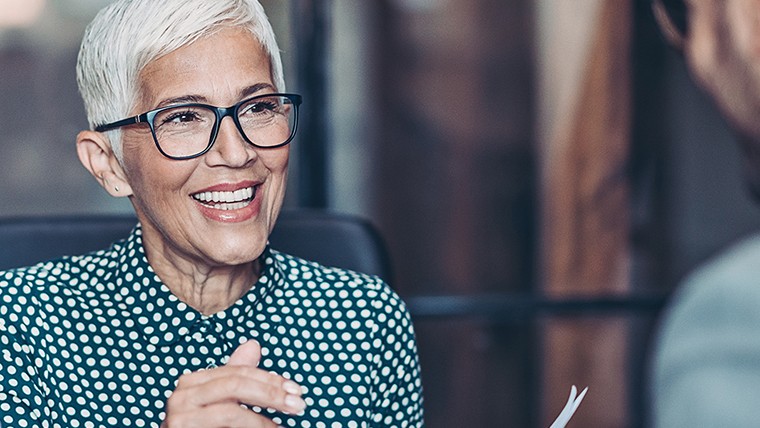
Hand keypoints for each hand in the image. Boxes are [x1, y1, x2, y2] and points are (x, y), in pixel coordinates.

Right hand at [161, 340, 305, 426]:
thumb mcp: (222, 402)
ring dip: (262, 421)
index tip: (296, 389)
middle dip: (271, 394)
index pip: (238, 372)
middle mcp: (182, 394)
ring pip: (232, 411)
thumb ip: (236, 378)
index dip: (270, 379)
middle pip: (236, 385)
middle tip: (298, 405)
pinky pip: (225, 426)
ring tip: (281, 427)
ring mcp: (179, 416)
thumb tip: (253, 345)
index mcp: (193, 381)